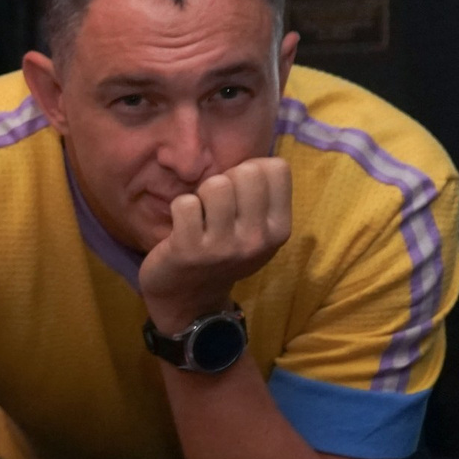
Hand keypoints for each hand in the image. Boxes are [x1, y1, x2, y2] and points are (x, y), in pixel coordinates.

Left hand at [138, 157, 292, 332]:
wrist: (189, 300)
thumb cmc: (222, 253)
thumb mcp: (257, 231)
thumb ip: (264, 196)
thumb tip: (257, 159)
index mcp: (279, 230)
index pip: (277, 168)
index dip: (253, 170)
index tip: (240, 193)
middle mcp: (256, 239)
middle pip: (247, 172)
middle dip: (226, 179)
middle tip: (216, 205)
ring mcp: (222, 246)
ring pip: (216, 184)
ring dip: (201, 194)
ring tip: (200, 216)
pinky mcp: (188, 249)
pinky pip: (185, 203)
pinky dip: (179, 208)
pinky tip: (182, 227)